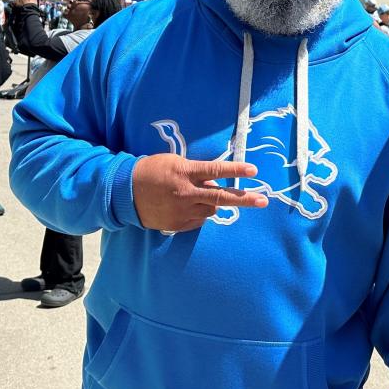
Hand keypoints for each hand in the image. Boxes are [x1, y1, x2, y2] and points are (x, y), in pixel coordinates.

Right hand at [133, 154, 268, 232]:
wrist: (125, 192)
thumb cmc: (153, 171)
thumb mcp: (175, 163)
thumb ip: (197, 173)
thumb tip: (216, 183)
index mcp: (186, 173)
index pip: (216, 171)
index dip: (236, 171)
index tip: (254, 171)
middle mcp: (186, 193)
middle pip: (221, 197)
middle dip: (245, 199)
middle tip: (263, 201)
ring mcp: (182, 211)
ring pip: (211, 210)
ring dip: (213, 203)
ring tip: (199, 196)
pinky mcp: (177, 225)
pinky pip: (199, 220)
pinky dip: (200, 213)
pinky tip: (189, 206)